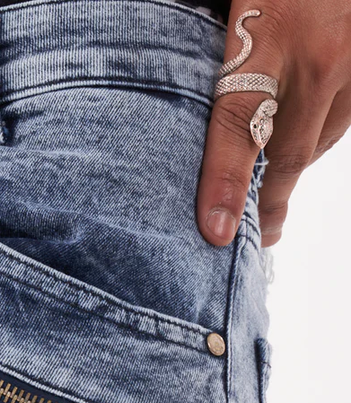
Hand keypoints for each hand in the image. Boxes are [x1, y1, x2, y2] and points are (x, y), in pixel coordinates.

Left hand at [197, 0, 350, 246]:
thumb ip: (224, 44)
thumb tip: (200, 89)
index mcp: (270, 33)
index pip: (238, 124)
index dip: (225, 183)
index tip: (217, 234)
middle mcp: (320, 56)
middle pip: (287, 151)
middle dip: (268, 199)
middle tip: (253, 234)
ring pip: (320, 140)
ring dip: (294, 165)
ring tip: (271, 194)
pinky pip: (346, 118)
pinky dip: (321, 134)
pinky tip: (302, 137)